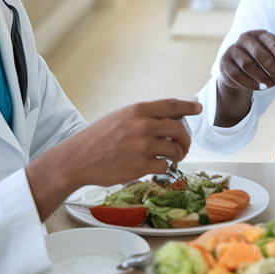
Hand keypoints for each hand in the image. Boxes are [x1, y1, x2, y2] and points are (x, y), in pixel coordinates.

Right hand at [27, 99, 202, 215]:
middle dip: (186, 139)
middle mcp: (143, 126)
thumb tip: (171, 120)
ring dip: (178, 155)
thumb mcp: (120, 118)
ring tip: (172, 158)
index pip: (172, 106)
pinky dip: (165, 167)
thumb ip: (144, 117)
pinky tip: (158, 167)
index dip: (188, 107)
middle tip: (183, 146)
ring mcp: (143, 146)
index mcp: (138, 110)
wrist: (77, 159)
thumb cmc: (98, 138)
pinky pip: (165, 166)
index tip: (197, 109)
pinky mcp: (141, 166)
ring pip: (176, 149)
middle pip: (179, 130)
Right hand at [218, 30, 274, 91]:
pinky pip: (237, 75)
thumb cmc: (262, 61)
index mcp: (261, 35)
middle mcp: (245, 38)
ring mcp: (233, 49)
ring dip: (261, 78)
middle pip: (260, 55)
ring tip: (270, 85)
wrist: (239, 66)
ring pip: (248, 65)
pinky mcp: (224, 62)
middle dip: (274, 70)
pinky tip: (258, 87)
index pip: (274, 45)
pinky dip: (249, 84)